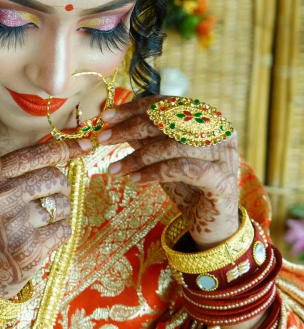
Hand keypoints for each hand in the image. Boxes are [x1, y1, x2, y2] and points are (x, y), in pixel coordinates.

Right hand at [0, 139, 90, 298]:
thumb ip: (22, 170)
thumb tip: (68, 150)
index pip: (36, 154)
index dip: (65, 148)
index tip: (85, 145)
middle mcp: (1, 197)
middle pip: (56, 177)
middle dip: (61, 187)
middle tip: (50, 198)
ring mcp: (16, 225)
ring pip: (63, 204)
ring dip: (59, 212)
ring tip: (39, 223)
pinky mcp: (31, 249)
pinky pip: (65, 229)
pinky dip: (59, 233)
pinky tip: (41, 239)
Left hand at [99, 95, 239, 248]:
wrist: (213, 224)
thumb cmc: (187, 187)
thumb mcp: (161, 158)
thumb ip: (145, 138)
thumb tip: (115, 120)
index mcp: (207, 119)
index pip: (166, 104)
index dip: (134, 108)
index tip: (107, 116)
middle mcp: (220, 132)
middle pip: (168, 122)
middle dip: (131, 129)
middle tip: (103, 138)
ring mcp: (224, 155)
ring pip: (172, 146)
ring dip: (138, 157)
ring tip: (114, 169)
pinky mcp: (221, 180)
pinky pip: (180, 169)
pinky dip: (153, 173)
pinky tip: (134, 180)